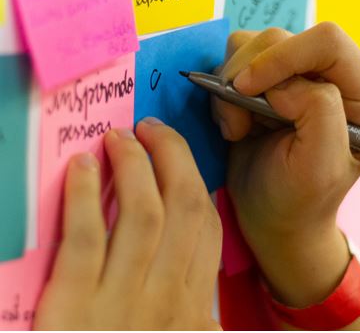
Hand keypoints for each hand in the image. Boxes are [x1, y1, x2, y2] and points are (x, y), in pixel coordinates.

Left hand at [34, 118, 221, 329]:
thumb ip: (192, 310)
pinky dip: (83, 198)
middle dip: (171, 159)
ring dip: (133, 168)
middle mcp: (167, 298)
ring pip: (142, 216)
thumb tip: (196, 267)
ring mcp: (121, 303)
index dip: (194, 180)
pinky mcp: (73, 310)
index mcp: (191, 307)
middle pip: (182, 210)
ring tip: (119, 138)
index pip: (206, 226)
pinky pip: (86, 241)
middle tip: (150, 129)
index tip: (175, 153)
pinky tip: (80, 167)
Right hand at [213, 23, 359, 308]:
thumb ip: (317, 112)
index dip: (282, 57)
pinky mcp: (273, 77)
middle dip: (250, 76)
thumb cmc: (299, 200)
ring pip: (256, 43)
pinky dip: (225, 87)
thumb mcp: (319, 167)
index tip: (246, 89)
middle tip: (238, 122)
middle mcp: (338, 76)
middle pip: (284, 38)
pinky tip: (236, 121)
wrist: (273, 215)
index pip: (328, 42)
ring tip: (238, 127)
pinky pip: (238, 56)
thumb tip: (285, 84)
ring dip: (233, 83)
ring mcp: (303, 74)